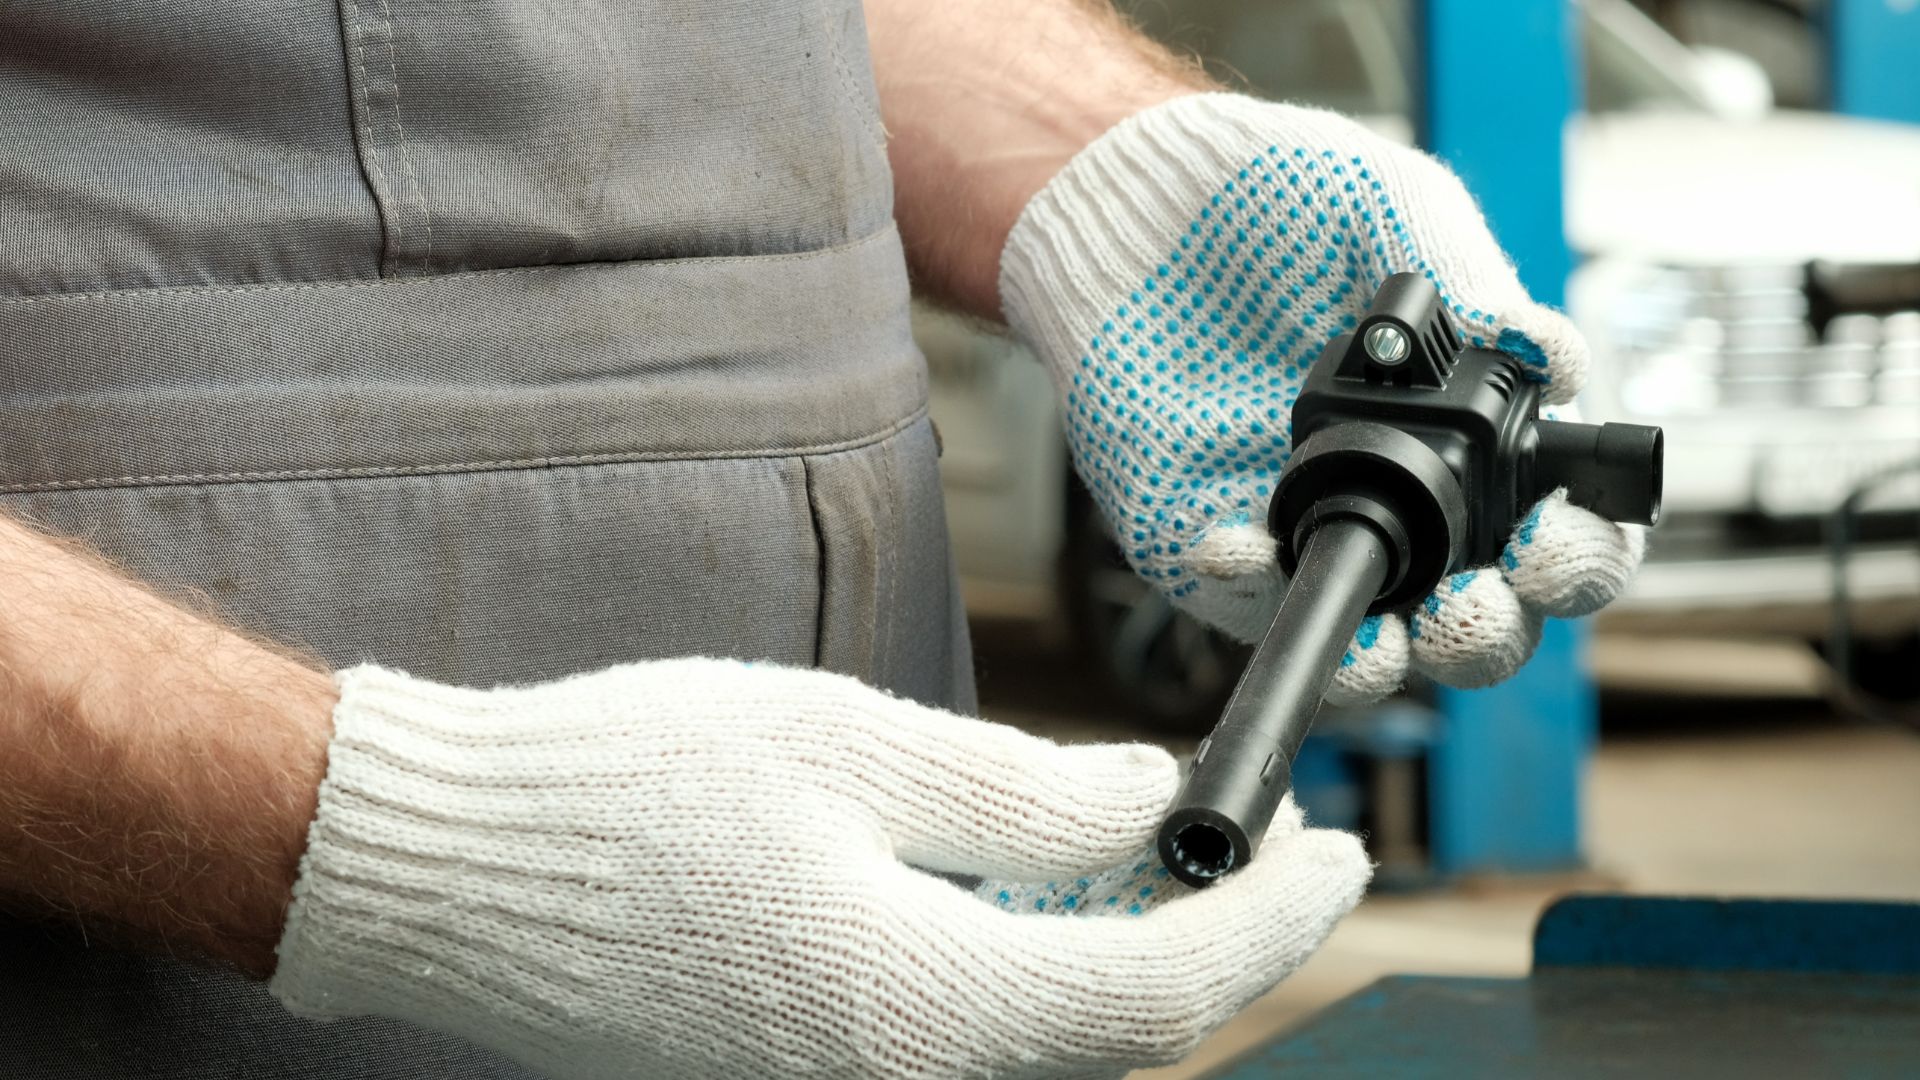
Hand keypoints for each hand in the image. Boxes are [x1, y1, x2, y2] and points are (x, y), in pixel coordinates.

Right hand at [272, 659, 1368, 1078]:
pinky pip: (961, 1040)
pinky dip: (1027, 970)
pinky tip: (1026, 890)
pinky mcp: (798, 1073)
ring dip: (1118, 953)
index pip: (1165, 986)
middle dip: (1212, 938)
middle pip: (1118, 1033)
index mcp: (921, 1009)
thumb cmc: (623, 790)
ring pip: (1043, 1041)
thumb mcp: (847, 749)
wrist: (447, 868)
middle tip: (1257, 842)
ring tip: (1149, 849)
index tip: (1335, 845)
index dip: (1273, 917)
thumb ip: (1021, 794)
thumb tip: (1150, 806)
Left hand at [1001, 92, 1644, 701]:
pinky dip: (1253, 592)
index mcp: (1476, 425)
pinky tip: (1238, 541)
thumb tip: (1556, 364)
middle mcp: (1407, 494)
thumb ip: (1475, 284)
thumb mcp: (1393, 208)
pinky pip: (1248, 603)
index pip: (1565, 522)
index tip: (1550, 536)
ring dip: (1394, 657)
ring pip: (1379, 645)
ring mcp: (1312, 528)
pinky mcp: (1220, 543)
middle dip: (1495, 631)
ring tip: (1392, 633)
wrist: (1130, 201)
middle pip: (1488, 614)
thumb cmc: (1271, 197)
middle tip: (1482, 597)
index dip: (1582, 550)